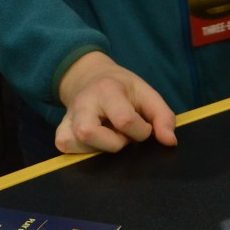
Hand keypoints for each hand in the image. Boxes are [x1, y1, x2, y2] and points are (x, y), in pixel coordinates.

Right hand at [55, 51, 176, 154]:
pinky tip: (96, 143)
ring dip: (99, 148)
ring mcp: (67, 118)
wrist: (91, 77)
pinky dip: (84, 151)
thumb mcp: (147, 94)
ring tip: (109, 136)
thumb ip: (163, 117)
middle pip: (89, 132)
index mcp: (107, 90)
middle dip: (114, 142)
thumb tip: (169, 142)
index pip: (124, 120)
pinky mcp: (60, 131)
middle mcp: (82, 103)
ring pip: (75, 142)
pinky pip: (65, 146)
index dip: (141, 131)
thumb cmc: (123, 89)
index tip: (144, 127)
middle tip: (123, 135)